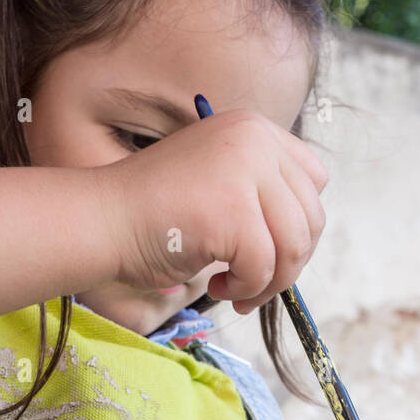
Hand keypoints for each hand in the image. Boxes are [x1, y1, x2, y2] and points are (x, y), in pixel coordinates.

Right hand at [100, 109, 327, 312]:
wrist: (105, 220)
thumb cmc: (157, 215)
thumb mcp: (220, 184)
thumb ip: (261, 194)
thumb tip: (305, 237)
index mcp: (253, 129)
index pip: (314, 181)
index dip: (298, 225)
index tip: (269, 251)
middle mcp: (253, 140)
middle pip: (312, 218)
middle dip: (289, 263)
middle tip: (253, 281)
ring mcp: (244, 172)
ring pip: (295, 246)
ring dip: (269, 282)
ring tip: (235, 290)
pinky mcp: (234, 211)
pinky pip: (264, 268)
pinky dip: (245, 290)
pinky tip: (217, 286)